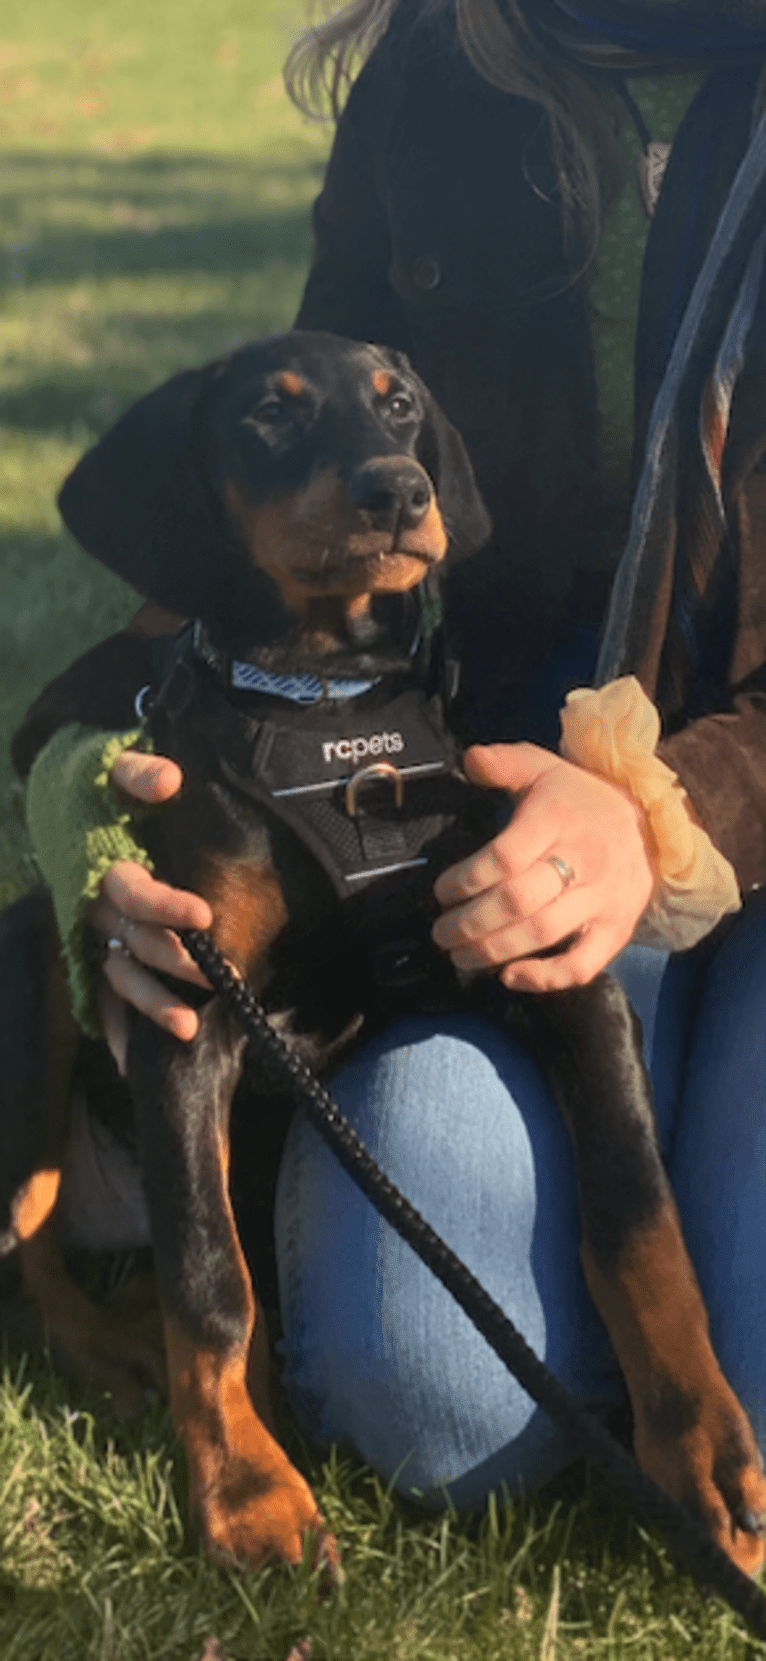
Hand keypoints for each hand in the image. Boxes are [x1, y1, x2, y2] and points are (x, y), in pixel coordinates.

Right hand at [88, 750, 211, 1070]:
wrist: (60, 797)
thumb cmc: (96, 784)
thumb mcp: (113, 766)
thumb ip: (139, 772)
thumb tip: (167, 781)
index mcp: (103, 866)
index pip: (135, 891)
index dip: (167, 905)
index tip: (205, 915)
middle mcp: (94, 906)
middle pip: (134, 941)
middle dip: (176, 962)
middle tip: (220, 980)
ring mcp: (92, 933)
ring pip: (119, 975)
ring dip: (150, 1004)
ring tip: (188, 1029)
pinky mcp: (92, 948)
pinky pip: (101, 993)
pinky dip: (114, 1026)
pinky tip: (133, 1060)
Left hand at [432, 743, 653, 990]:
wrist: (652, 823)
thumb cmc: (580, 800)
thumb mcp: (544, 768)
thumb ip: (505, 762)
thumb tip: (470, 759)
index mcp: (558, 820)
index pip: (505, 857)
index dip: (466, 879)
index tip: (441, 892)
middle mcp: (583, 860)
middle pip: (518, 900)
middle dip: (470, 922)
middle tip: (441, 933)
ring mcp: (603, 898)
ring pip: (543, 932)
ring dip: (494, 951)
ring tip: (460, 956)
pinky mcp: (617, 929)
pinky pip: (583, 964)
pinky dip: (546, 978)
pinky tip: (510, 977)